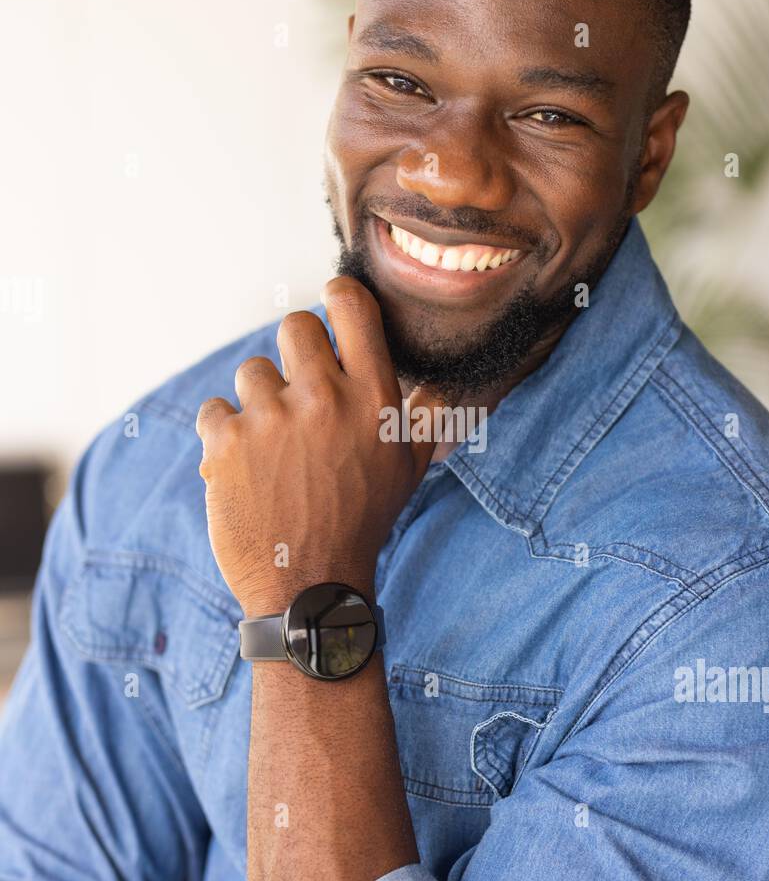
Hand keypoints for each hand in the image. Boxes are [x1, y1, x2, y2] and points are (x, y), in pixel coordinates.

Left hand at [196, 278, 439, 616]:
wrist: (308, 585)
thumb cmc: (362, 522)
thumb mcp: (407, 468)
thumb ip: (425, 419)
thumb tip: (441, 385)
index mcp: (373, 399)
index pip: (352, 306)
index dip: (337, 296)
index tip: (331, 305)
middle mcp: (325, 399)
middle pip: (295, 325)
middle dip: (294, 354)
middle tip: (298, 392)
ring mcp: (272, 419)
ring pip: (252, 370)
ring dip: (258, 401)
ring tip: (273, 446)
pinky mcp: (226, 442)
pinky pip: (216, 408)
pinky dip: (224, 434)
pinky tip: (244, 466)